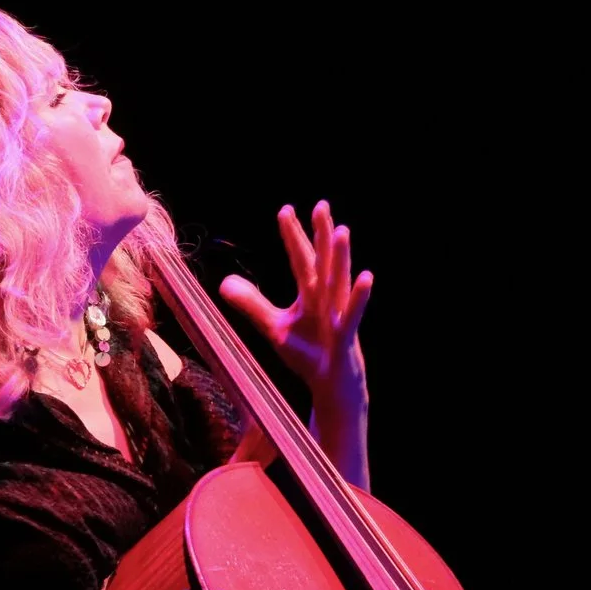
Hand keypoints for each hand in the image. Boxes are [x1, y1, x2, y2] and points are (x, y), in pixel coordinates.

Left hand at [218, 201, 372, 397]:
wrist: (331, 384)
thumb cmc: (308, 355)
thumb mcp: (274, 328)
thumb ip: (252, 304)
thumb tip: (224, 283)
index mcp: (310, 294)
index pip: (300, 260)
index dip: (292, 236)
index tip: (285, 210)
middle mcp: (326, 299)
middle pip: (322, 261)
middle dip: (321, 234)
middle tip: (321, 205)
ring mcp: (337, 315)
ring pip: (339, 281)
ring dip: (340, 257)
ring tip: (342, 230)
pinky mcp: (345, 335)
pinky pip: (352, 313)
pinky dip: (358, 296)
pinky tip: (366, 276)